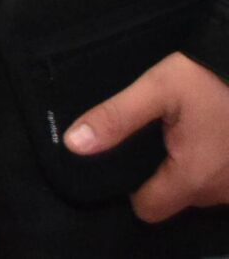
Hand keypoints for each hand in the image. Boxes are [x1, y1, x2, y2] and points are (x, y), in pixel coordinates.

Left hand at [66, 51, 228, 220]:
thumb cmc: (208, 78)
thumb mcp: (157, 88)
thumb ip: (115, 117)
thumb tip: (73, 144)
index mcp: (192, 177)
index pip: (149, 209)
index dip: (133, 190)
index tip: (129, 162)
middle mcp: (221, 192)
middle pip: (175, 200)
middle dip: (162, 176)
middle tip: (157, 139)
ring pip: (200, 192)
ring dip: (189, 171)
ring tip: (183, 136)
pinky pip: (220, 182)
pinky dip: (211, 167)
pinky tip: (206, 140)